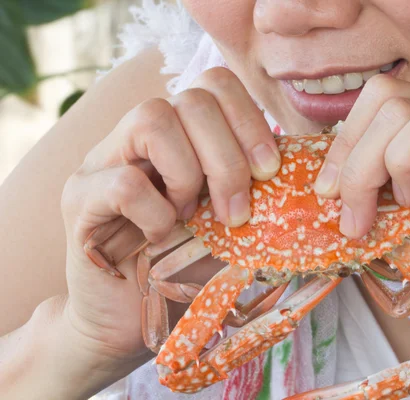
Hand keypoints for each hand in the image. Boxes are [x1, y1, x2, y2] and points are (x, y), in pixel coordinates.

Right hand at [59, 68, 279, 384]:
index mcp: (179, 134)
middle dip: (229, 159)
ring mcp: (102, 160)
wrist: (127, 320)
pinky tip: (159, 236)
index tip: (269, 171)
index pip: (216, 84)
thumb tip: (300, 172)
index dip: (250, 120)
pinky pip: (126, 183)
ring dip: (189, 175)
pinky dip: (157, 214)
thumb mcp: (229, 223)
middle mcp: (137, 135)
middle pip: (191, 98)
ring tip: (190, 218)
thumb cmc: (184, 269)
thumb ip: (253, 191)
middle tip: (237, 213)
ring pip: (153, 119)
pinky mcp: (79, 198)